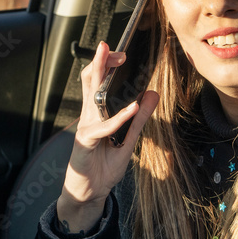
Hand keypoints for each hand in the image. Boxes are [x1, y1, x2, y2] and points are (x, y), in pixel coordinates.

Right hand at [57, 41, 158, 232]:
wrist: (90, 193)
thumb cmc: (104, 166)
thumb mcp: (128, 140)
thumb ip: (139, 119)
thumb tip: (152, 94)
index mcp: (97, 113)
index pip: (98, 82)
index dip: (105, 64)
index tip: (119, 51)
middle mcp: (89, 116)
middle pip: (90, 82)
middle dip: (99, 61)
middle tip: (108, 45)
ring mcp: (86, 127)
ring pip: (92, 96)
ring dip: (102, 77)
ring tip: (115, 61)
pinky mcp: (85, 142)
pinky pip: (102, 127)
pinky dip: (118, 117)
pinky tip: (132, 108)